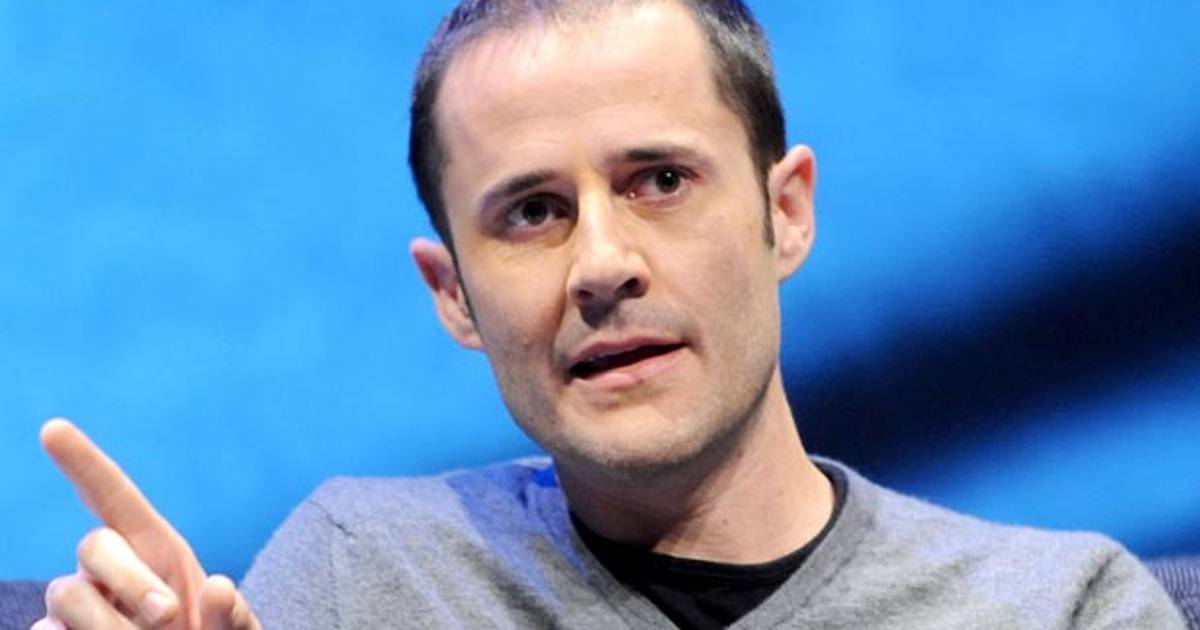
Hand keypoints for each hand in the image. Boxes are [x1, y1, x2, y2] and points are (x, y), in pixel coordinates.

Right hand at [34, 418, 260, 628]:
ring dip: (106, 626)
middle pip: (93, 545)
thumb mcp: (233, 629)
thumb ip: (232, 613)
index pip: (111, 496)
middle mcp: (110, 570)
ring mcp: (81, 604)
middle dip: (131, 579)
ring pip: (66, 595)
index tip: (53, 428)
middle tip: (171, 616)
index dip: (82, 462)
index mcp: (154, 548)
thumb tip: (218, 587)